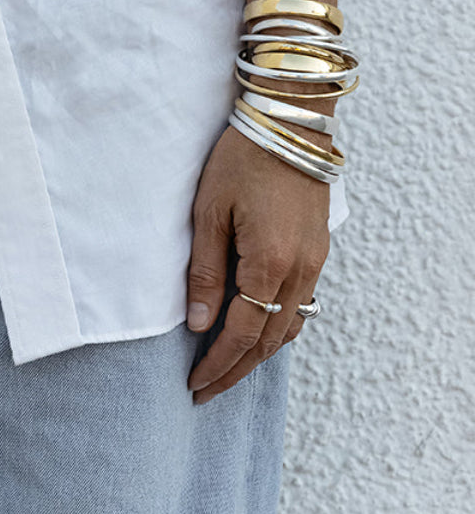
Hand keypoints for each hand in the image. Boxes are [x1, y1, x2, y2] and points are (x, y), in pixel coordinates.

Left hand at [185, 124, 330, 404]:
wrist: (289, 123)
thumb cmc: (242, 160)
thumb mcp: (209, 211)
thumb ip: (206, 270)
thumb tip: (199, 324)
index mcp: (269, 264)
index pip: (242, 334)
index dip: (218, 364)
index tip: (195, 384)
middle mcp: (300, 271)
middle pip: (268, 340)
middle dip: (236, 370)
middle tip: (206, 390)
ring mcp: (314, 262)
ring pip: (288, 325)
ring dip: (258, 352)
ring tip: (227, 367)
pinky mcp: (318, 250)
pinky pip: (300, 304)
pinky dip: (278, 326)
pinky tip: (258, 328)